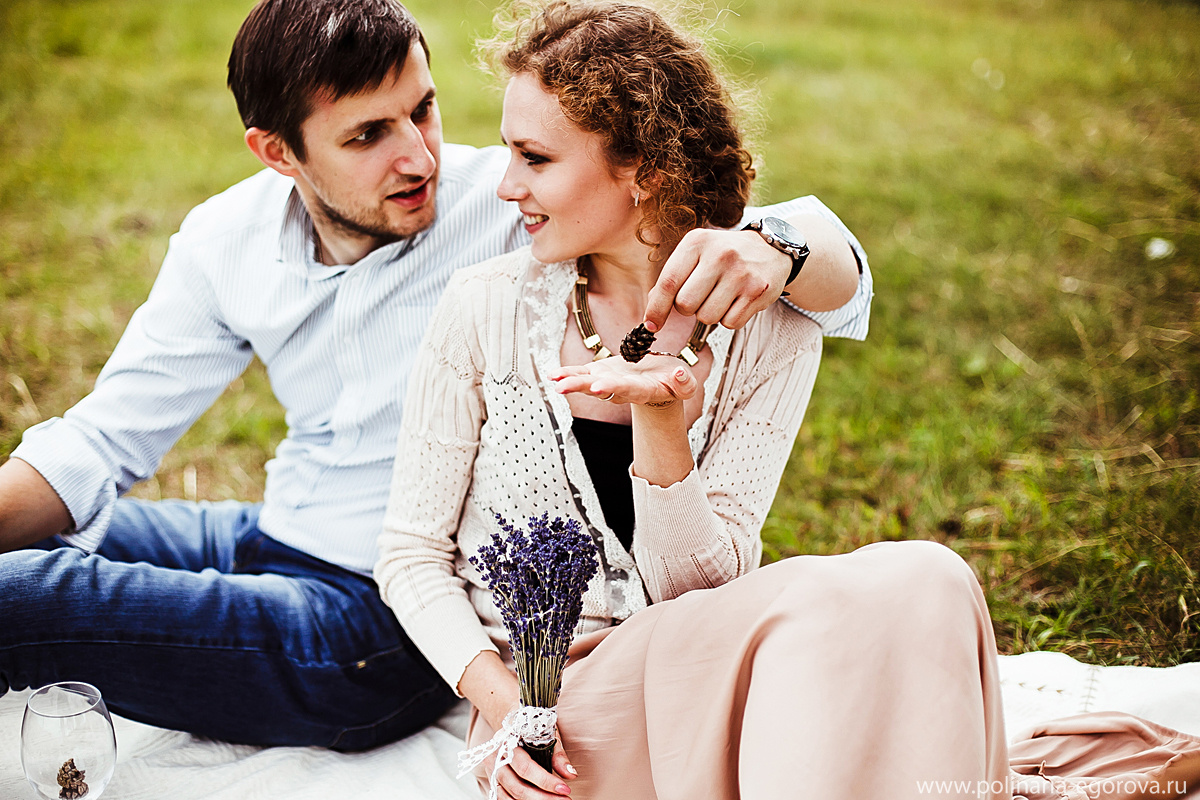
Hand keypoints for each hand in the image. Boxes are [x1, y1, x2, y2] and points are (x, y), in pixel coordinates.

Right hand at [482, 738, 575, 798]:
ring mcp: (492, 771)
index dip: (545, 780)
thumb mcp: (545, 735)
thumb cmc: (530, 731)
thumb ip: (557, 755)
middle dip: (543, 797)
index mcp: (507, 741)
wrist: (513, 726)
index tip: (564, 788)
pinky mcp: (493, 782)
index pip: (525, 766)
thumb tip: (570, 773)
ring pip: (511, 796)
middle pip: (517, 786)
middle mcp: (495, 758)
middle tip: (564, 799)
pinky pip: (504, 799)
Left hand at [551, 355, 697, 406]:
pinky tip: (553, 375)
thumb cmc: (674, 382)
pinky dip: (568, 373)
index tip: (598, 387)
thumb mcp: (685, 383)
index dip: (612, 387)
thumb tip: (679, 374)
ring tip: (554, 380)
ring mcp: (609, 382)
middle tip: (562, 387)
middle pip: (599, 389)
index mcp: (642, 391)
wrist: (661, 382)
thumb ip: (684, 383)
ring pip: (587, 381)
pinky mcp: (601, 372)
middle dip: (580, 387)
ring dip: (569, 381)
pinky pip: (582, 373)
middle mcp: (622, 389)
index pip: (626, 389)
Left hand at [643, 228, 789, 332]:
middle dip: (688, 308)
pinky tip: (737, 300)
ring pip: (707, 317)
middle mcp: (719, 255)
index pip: (668, 282)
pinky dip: (730, 318)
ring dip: (710, 314)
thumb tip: (651, 316)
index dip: (656, 308)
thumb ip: (672, 279)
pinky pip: (730, 323)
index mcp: (697, 242)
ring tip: (722, 295)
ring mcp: (741, 273)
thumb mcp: (696, 254)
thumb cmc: (724, 255)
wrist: (770, 248)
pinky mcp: (758, 291)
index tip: (651, 325)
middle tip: (701, 296)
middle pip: (686, 305)